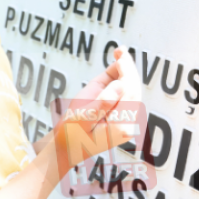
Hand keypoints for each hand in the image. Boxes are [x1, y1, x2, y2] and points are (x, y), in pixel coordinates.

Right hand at [54, 47, 141, 169]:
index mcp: (121, 126)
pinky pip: (124, 93)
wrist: (64, 149)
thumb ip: (102, 102)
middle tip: (120, 49)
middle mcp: (127, 123)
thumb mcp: (81, 119)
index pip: (131, 94)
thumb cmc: (69, 136)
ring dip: (126, 71)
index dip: (127, 72)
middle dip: (128, 68)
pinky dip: (121, 77)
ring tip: (119, 52)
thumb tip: (120, 85)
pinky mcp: (117, 114)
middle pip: (134, 90)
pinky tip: (117, 64)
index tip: (121, 56)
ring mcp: (123, 119)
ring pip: (131, 90)